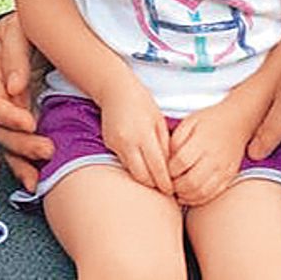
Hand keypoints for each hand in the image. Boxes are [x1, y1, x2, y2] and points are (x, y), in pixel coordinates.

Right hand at [0, 13, 52, 190]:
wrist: (59, 19)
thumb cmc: (36, 20)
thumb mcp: (22, 26)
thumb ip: (15, 53)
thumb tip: (14, 88)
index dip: (8, 116)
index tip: (30, 121)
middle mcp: (1, 95)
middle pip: (0, 129)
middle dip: (21, 143)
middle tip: (47, 148)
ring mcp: (16, 109)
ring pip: (10, 143)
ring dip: (25, 159)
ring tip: (46, 163)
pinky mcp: (32, 118)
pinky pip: (22, 148)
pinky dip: (27, 166)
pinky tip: (36, 179)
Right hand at [99, 76, 173, 194]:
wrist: (116, 90)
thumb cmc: (143, 103)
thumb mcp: (159, 121)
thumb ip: (164, 145)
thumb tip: (170, 168)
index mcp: (144, 135)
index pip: (157, 168)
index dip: (165, 183)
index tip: (171, 191)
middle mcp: (128, 142)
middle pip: (142, 176)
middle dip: (153, 186)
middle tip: (163, 189)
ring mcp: (116, 144)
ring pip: (131, 172)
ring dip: (143, 178)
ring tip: (154, 180)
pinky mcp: (109, 145)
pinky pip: (123, 162)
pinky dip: (133, 166)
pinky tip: (141, 164)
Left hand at [168, 81, 267, 207]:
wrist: (239, 121)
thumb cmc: (210, 121)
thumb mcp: (189, 122)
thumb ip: (176, 140)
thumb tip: (165, 160)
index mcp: (201, 142)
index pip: (180, 162)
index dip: (168, 170)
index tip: (163, 169)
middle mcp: (213, 158)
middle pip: (190, 181)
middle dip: (174, 186)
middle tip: (167, 183)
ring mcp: (223, 170)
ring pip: (201, 192)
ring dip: (184, 195)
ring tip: (176, 190)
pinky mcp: (228, 178)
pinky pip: (212, 195)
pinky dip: (197, 199)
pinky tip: (187, 195)